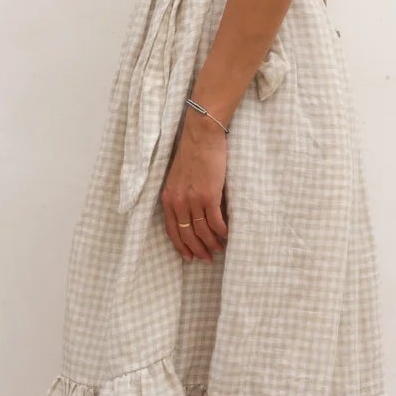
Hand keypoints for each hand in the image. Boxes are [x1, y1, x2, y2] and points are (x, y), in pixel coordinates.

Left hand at [161, 109, 228, 261]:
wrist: (201, 136)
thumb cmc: (192, 152)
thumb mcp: (177, 177)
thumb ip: (180, 195)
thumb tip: (190, 213)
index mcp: (168, 197)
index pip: (172, 230)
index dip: (181, 246)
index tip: (189, 256)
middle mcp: (178, 202)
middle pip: (187, 234)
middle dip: (198, 249)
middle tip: (207, 259)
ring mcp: (194, 200)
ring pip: (202, 231)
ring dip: (211, 243)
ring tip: (219, 249)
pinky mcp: (209, 196)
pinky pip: (216, 222)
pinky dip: (222, 232)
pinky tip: (227, 235)